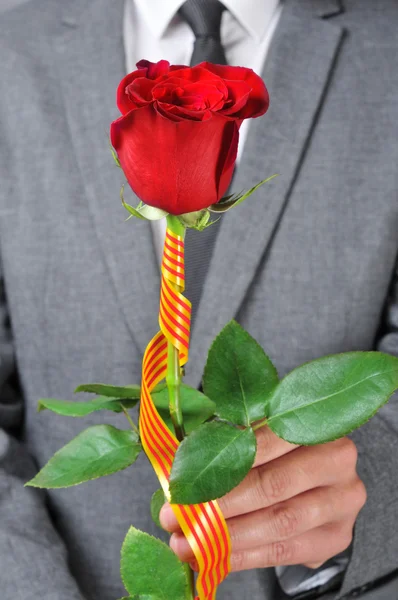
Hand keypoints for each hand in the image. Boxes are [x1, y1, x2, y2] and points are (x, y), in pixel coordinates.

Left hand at [160, 426, 366, 571]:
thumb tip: (179, 465)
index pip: (264, 441)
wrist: (314, 482)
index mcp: (315, 421)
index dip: (220, 462)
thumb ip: (225, 440)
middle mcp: (337, 460)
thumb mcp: (253, 432)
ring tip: (188, 543)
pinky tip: (214, 557)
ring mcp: (342, 501)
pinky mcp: (337, 537)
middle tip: (176, 517)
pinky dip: (244, 556)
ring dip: (228, 536)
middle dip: (218, 504)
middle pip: (272, 484)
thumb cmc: (275, 451)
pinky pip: (285, 551)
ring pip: (280, 522)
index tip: (180, 482)